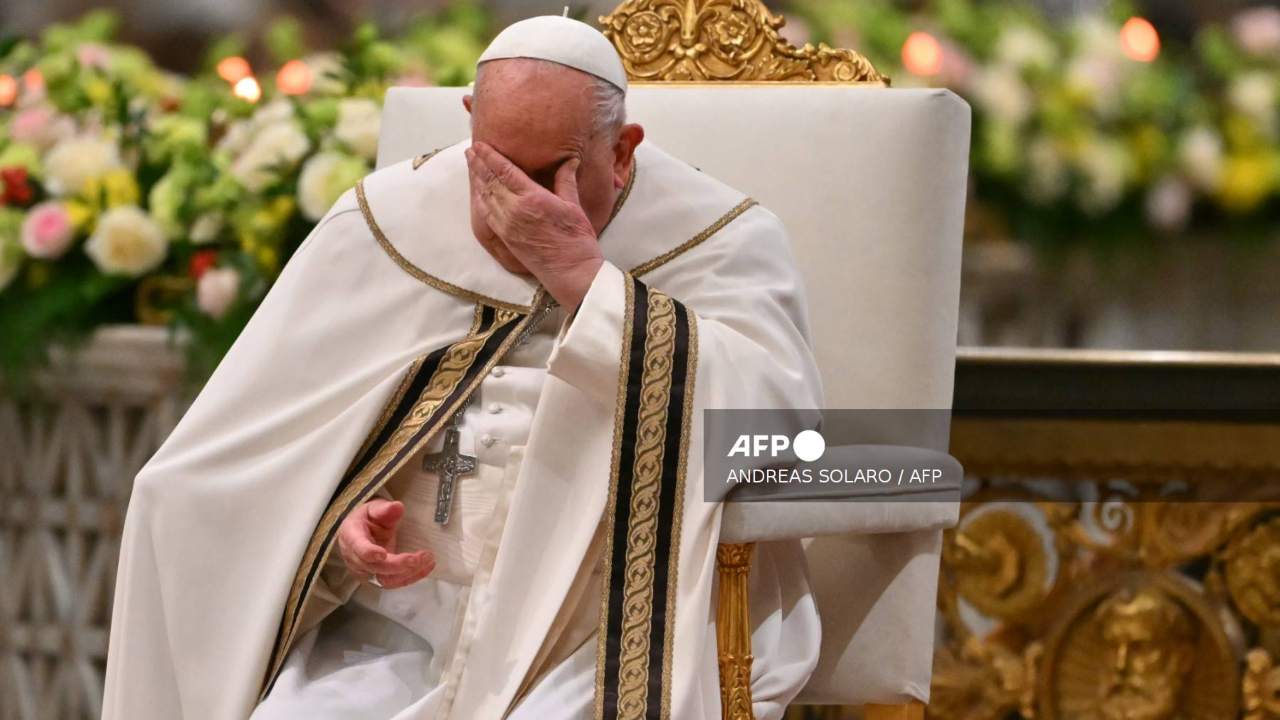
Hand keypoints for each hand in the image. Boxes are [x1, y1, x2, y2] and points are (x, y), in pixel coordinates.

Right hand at [336, 499, 433, 588]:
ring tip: (427, 561)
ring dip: (408, 573)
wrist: (362, 530)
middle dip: (398, 564)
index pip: (358, 547)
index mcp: (352, 536)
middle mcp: (355, 558)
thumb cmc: (367, 519)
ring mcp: (365, 571)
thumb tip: (397, 507)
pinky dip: (412, 576)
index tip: (383, 553)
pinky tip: (426, 567)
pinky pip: (394, 582)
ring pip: (385, 580)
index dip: (369, 552)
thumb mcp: (374, 508)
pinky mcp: (376, 577)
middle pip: (375, 567)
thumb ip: (384, 509)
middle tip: (418, 557)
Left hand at [466, 142, 602, 309]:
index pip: (504, 170)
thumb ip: (566, 180)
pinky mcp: (506, 238)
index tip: (479, 144)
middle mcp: (514, 210)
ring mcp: (507, 225)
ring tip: (471, 166)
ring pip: (485, 197)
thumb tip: (570, 160)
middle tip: (470, 150)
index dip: (490, 156)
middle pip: (490, 181)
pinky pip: (487, 214)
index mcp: (532, 198)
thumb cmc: (577, 239)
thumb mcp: (573, 205)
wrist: (571, 271)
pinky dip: (480, 200)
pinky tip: (478, 193)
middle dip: (478, 164)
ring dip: (476, 180)